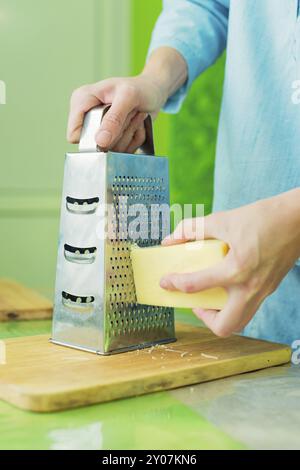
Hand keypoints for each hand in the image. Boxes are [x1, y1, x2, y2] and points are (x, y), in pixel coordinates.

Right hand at [67, 75, 165, 152]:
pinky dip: (134, 140)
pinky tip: (136, 125)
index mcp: (80, 101)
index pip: (75, 135)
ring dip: (129, 135)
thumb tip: (100, 142)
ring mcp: (98, 131)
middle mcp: (86, 117)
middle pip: (96, 146)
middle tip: (130, 113)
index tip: (114, 123)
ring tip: (134, 116)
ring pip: (111, 150)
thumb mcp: (128, 97)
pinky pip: (122, 152)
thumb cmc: (139, 88)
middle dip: (119, 133)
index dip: (93, 137)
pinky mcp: (111, 140)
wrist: (152, 92)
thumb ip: (113, 119)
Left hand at [160, 190, 299, 336]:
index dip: (174, 284)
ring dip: (221, 316)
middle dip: (203, 318)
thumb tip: (171, 238)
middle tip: (196, 300)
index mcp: (237, 269)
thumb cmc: (264, 216)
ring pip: (240, 322)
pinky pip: (249, 307)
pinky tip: (227, 284)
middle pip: (224, 326)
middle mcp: (250, 288)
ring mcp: (263, 292)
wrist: (299, 218)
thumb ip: (193, 228)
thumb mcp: (224, 219)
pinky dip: (233, 304)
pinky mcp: (269, 288)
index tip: (165, 282)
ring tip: (210, 297)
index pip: (195, 286)